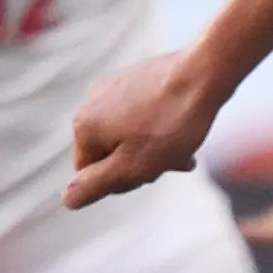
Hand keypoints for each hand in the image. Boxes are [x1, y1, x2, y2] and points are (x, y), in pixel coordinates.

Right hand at [69, 49, 222, 209]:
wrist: (205, 74)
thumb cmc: (171, 124)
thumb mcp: (132, 167)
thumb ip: (95, 185)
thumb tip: (68, 198)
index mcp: (83, 126)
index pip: (91, 175)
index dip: (123, 181)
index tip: (151, 171)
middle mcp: (91, 101)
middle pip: (111, 153)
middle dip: (141, 163)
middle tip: (173, 159)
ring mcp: (114, 85)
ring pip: (129, 134)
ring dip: (156, 148)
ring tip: (184, 146)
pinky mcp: (137, 76)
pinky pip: (142, 113)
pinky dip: (160, 125)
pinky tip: (184, 127)